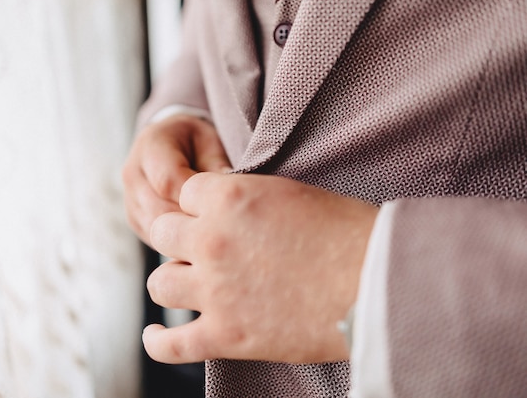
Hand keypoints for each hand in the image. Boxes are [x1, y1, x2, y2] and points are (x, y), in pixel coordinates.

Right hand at [122, 115, 230, 244]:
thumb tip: (232, 193)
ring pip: (156, 230)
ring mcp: (131, 201)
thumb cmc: (196, 143)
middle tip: (224, 229)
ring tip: (214, 237)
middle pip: (160, 210)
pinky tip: (200, 243)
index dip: (195, 199)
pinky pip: (155, 240)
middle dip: (192, 221)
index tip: (222, 205)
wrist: (170, 145)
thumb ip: (217, 165)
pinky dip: (178, 245)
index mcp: (151, 147)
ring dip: (185, 237)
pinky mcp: (135, 221)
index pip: (167, 181)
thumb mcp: (211, 143)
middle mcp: (134, 175)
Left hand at [144, 172, 377, 363]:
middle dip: (178, 238)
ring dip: (172, 282)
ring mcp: (215, 290)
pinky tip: (159, 336)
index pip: (185, 191)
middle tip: (198, 249)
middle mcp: (212, 239)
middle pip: (162, 232)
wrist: (377, 282)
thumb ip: (249, 201)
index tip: (210, 215)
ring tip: (188, 285)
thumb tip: (233, 213)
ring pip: (159, 283)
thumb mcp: (292, 195)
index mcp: (230, 197)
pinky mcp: (225, 335)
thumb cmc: (348, 234)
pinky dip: (159, 342)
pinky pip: (170, 344)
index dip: (198, 204)